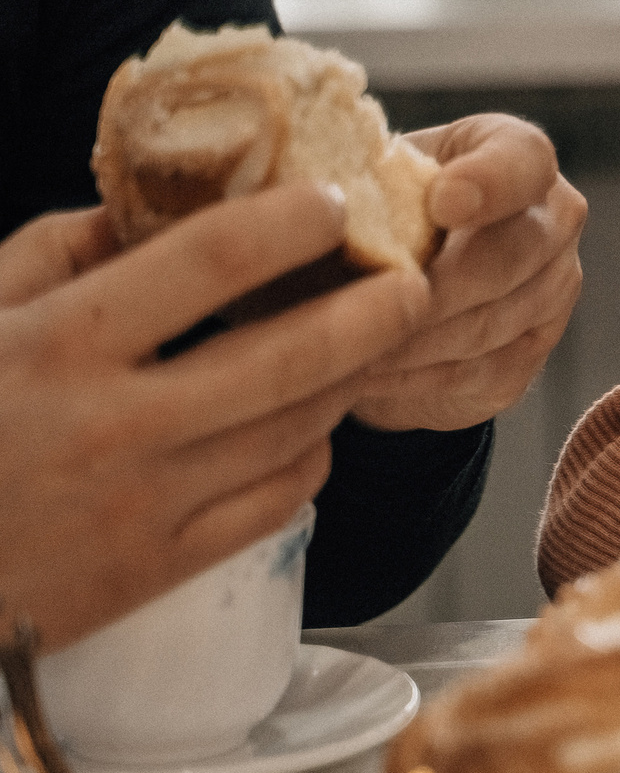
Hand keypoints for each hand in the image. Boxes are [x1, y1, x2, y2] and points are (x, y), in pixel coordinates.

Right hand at [0, 188, 430, 649]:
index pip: (206, 262)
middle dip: (372, 311)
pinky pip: (275, 505)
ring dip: (348, 381)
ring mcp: (145, 504)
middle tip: (414, 279)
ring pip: (295, 431)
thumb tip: (145, 205)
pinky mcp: (158, 570)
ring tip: (375, 342)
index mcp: (58, 345)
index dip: (287, 224)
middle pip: (288, 356)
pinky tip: (314, 426)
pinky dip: (310, 458)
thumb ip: (53, 255)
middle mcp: (114, 424)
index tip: (333, 202)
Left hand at [351, 114, 586, 432]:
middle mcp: (552, 219)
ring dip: (411, 337)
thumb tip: (308, 200)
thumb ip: (345, 183)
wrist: (378, 285)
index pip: (525, 159)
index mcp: (512, 154)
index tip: (441, 203)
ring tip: (341, 343)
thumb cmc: (360, 215)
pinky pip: (474, 370)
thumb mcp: (349, 184)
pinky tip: (360, 372)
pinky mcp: (530, 355)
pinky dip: (411, 375)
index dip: (491, 182)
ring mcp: (552, 291)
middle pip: (512, 254)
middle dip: (435, 284)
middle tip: (366, 302)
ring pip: (489, 322)